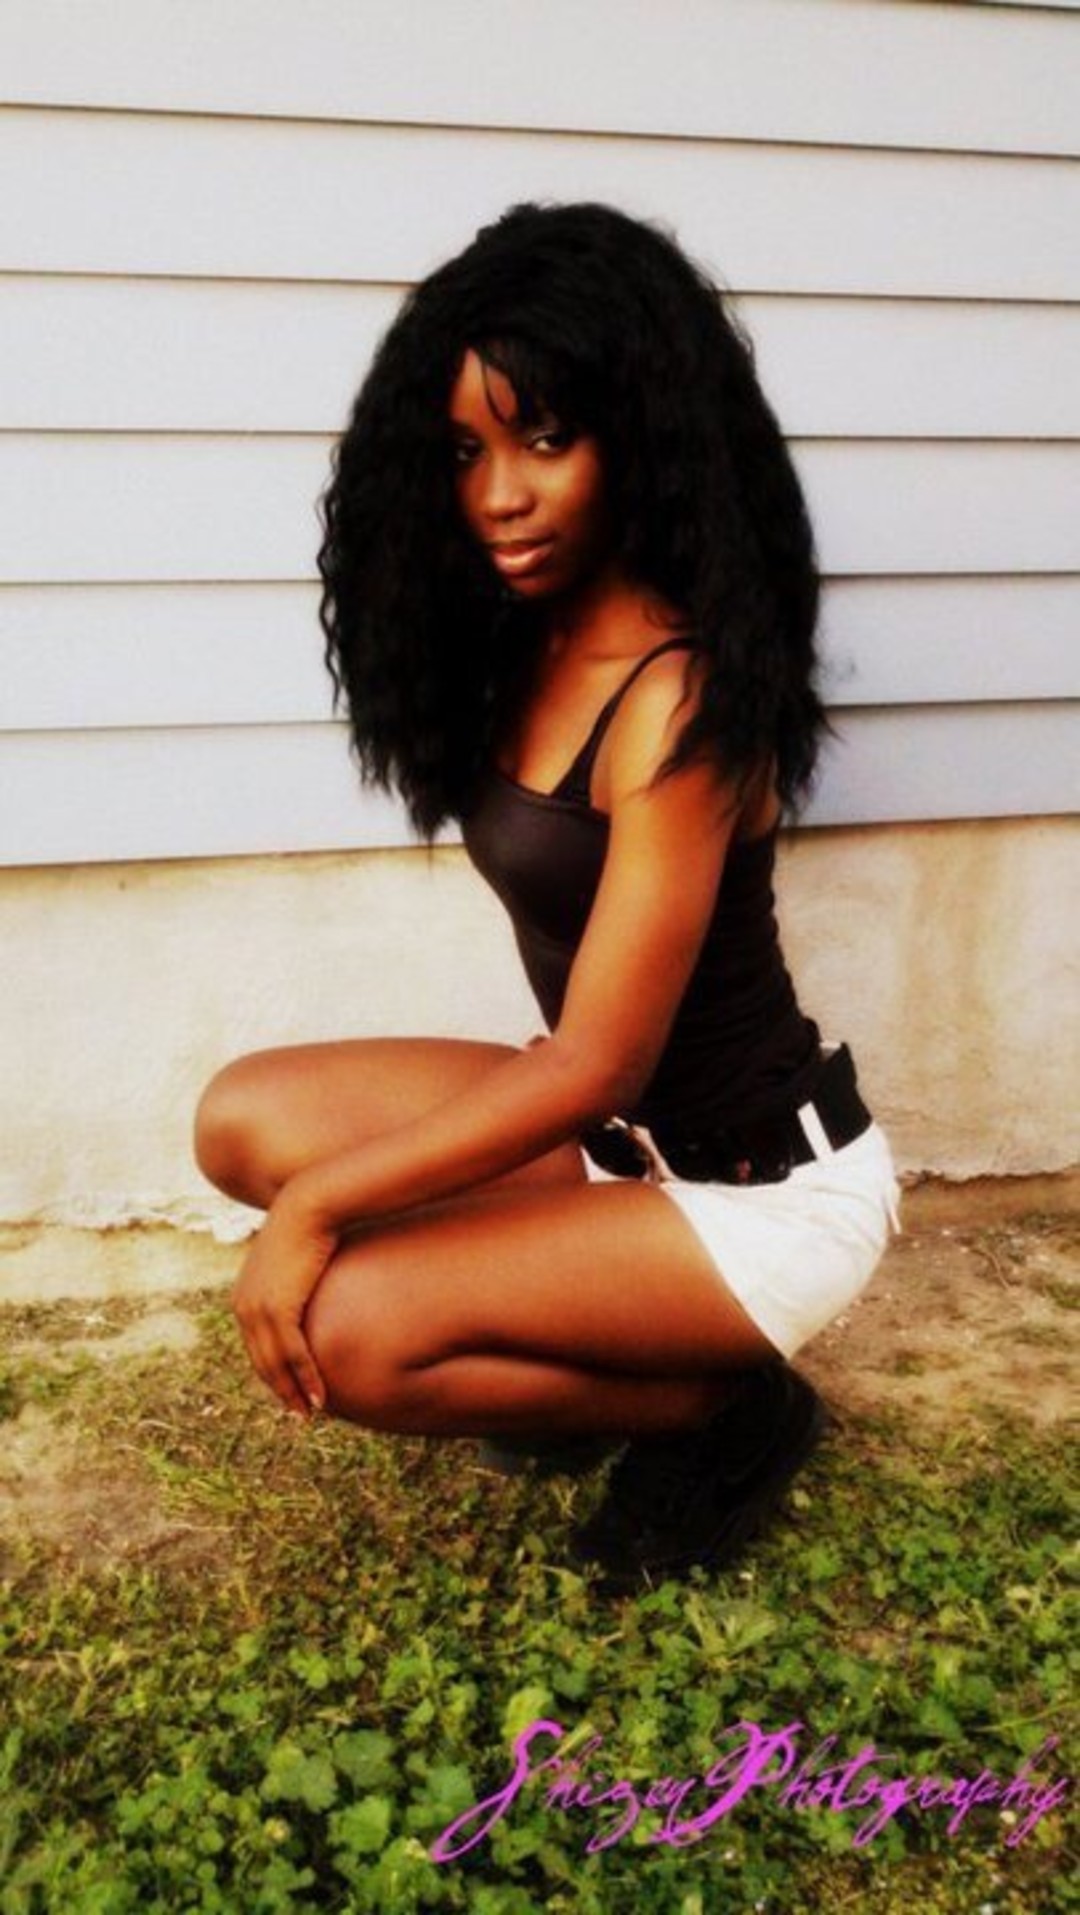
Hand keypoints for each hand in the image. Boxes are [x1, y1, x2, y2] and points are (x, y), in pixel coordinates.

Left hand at [232, 1189, 337, 1416]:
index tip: (290, 1391)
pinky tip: (318, 1396)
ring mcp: (258, 1308)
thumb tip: (309, 1289)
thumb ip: (296, 1281)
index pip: (257, 1346)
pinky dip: (305, 1378)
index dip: (273, 1372)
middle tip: (298, 1414)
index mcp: (244, 1298)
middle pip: (261, 1361)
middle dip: (280, 1390)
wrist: (309, 1205)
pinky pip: (293, 1353)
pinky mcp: (278, 1308)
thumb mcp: (296, 1260)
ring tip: (309, 1413)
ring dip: (293, 1392)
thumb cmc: (309, 1227)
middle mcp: (243, 1307)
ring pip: (275, 1363)